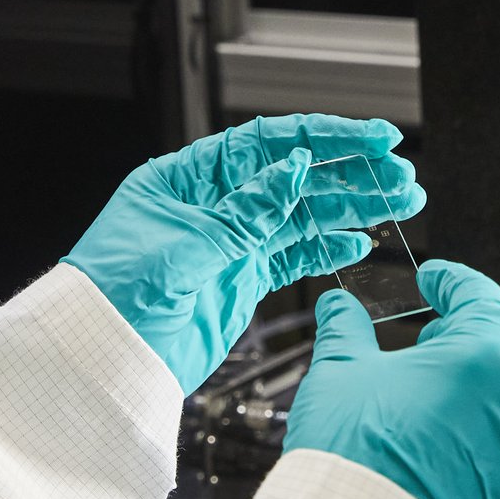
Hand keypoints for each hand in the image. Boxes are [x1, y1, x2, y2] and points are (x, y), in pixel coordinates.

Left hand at [68, 114, 423, 392]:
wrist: (97, 361)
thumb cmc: (113, 297)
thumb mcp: (185, 248)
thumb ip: (245, 212)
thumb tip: (295, 168)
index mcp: (187, 178)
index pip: (269, 143)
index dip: (326, 137)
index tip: (376, 137)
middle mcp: (212, 203)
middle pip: (296, 176)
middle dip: (352, 174)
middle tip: (402, 177)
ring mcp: (229, 242)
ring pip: (303, 215)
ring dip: (352, 208)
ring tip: (400, 203)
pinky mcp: (239, 279)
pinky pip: (293, 256)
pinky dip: (328, 247)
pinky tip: (360, 240)